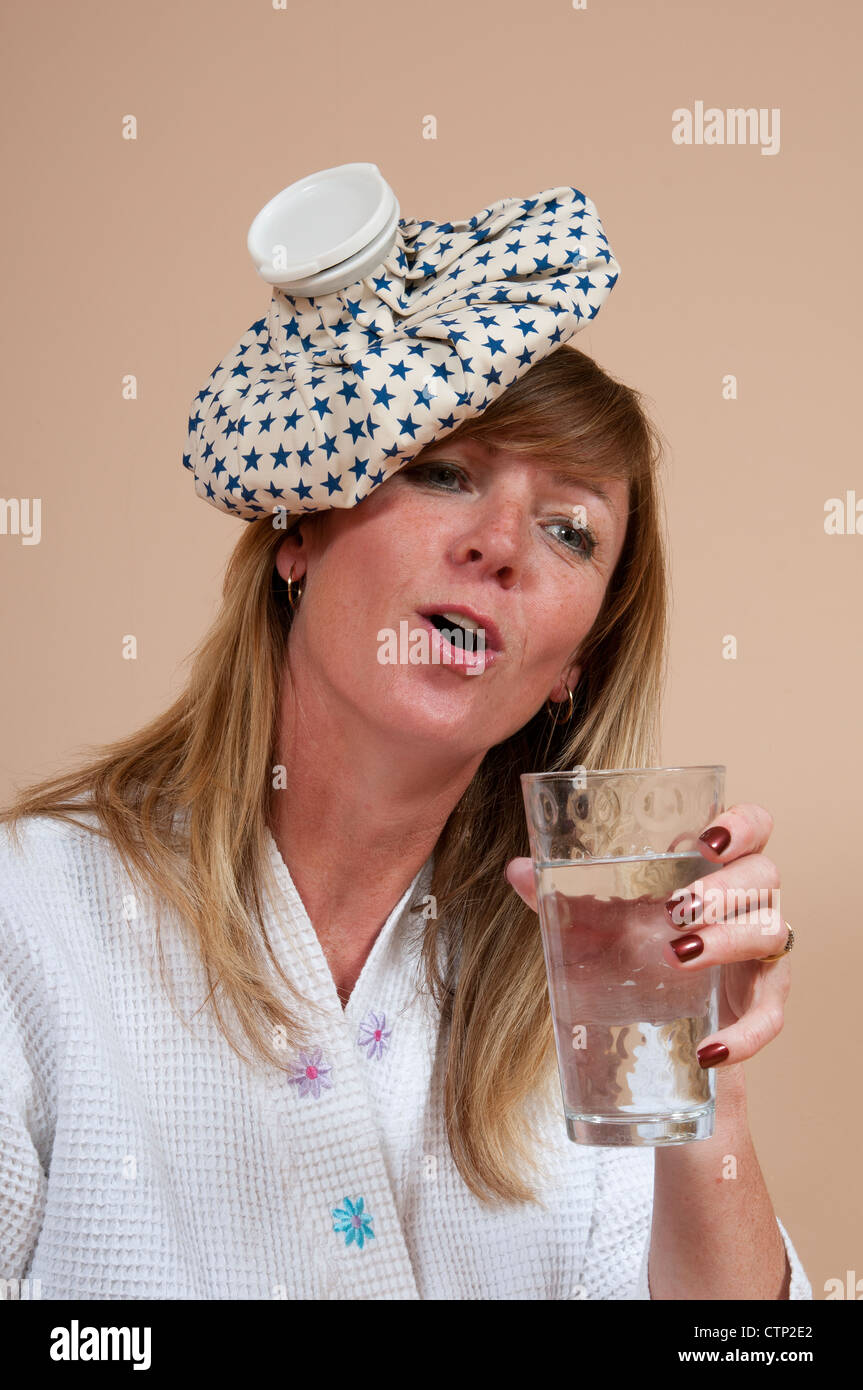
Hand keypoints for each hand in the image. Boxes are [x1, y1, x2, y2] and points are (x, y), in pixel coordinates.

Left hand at [504, 802, 791, 1070]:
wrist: (664, 1027)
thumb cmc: (639, 952)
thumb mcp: (600, 927)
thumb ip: (564, 900)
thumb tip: (517, 870)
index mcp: (714, 865)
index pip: (752, 825)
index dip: (741, 825)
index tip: (707, 840)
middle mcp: (748, 900)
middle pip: (763, 874)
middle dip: (722, 887)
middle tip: (677, 907)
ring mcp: (761, 949)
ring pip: (770, 932)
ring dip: (728, 941)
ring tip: (679, 955)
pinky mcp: (764, 999)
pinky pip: (770, 1014)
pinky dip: (746, 1034)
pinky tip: (710, 1048)